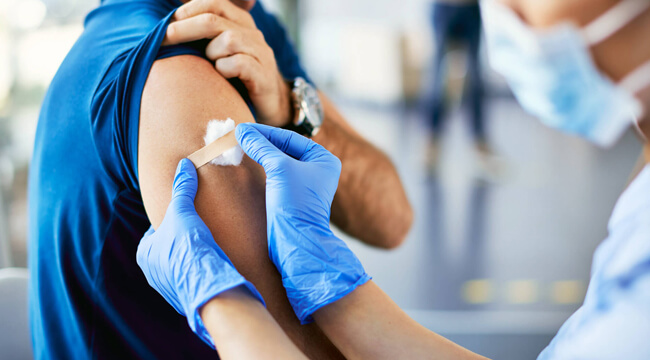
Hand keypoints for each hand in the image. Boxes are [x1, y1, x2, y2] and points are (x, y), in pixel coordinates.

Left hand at [136, 158, 263, 347]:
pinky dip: (204, 266)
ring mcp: (172, 286)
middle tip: (201, 226)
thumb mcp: (183, 212)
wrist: (209, 287)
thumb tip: (184, 164)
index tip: (189, 212)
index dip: (175, 217)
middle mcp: (153, 272)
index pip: (158, 228)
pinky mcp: (191, 294)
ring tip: (210, 241)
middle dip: (185, 236)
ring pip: (184, 261)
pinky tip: (215, 258)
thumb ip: (182, 188)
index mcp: (145, 254)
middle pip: (171, 244)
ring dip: (195, 253)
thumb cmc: (187, 249)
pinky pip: (196, 274)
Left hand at [163, 0, 291, 126]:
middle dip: (186, 28)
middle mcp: (252, 34)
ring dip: (211, 52)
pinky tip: (222, 77)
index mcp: (241, 23)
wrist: (270, 105)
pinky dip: (225, 69)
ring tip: (210, 65)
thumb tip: (170, 25)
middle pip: (215, 19)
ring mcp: (260, 54)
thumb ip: (204, 37)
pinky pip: (240, 63)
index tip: (168, 22)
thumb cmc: (237, 78)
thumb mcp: (221, 52)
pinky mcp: (264, 75)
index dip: (189, 9)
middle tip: (165, 38)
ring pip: (229, 40)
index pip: (215, 2)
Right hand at [236, 123, 369, 323]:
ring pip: (278, 161)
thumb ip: (261, 147)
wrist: (295, 242)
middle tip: (238, 135)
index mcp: (324, 158)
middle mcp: (318, 169)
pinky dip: (261, 167)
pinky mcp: (293, 196)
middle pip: (284, 148)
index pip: (290, 138)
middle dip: (261, 142)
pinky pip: (276, 175)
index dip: (265, 133)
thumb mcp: (279, 168)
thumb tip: (242, 130)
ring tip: (239, 146)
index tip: (242, 129)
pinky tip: (247, 163)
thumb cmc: (294, 204)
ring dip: (259, 154)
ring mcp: (305, 183)